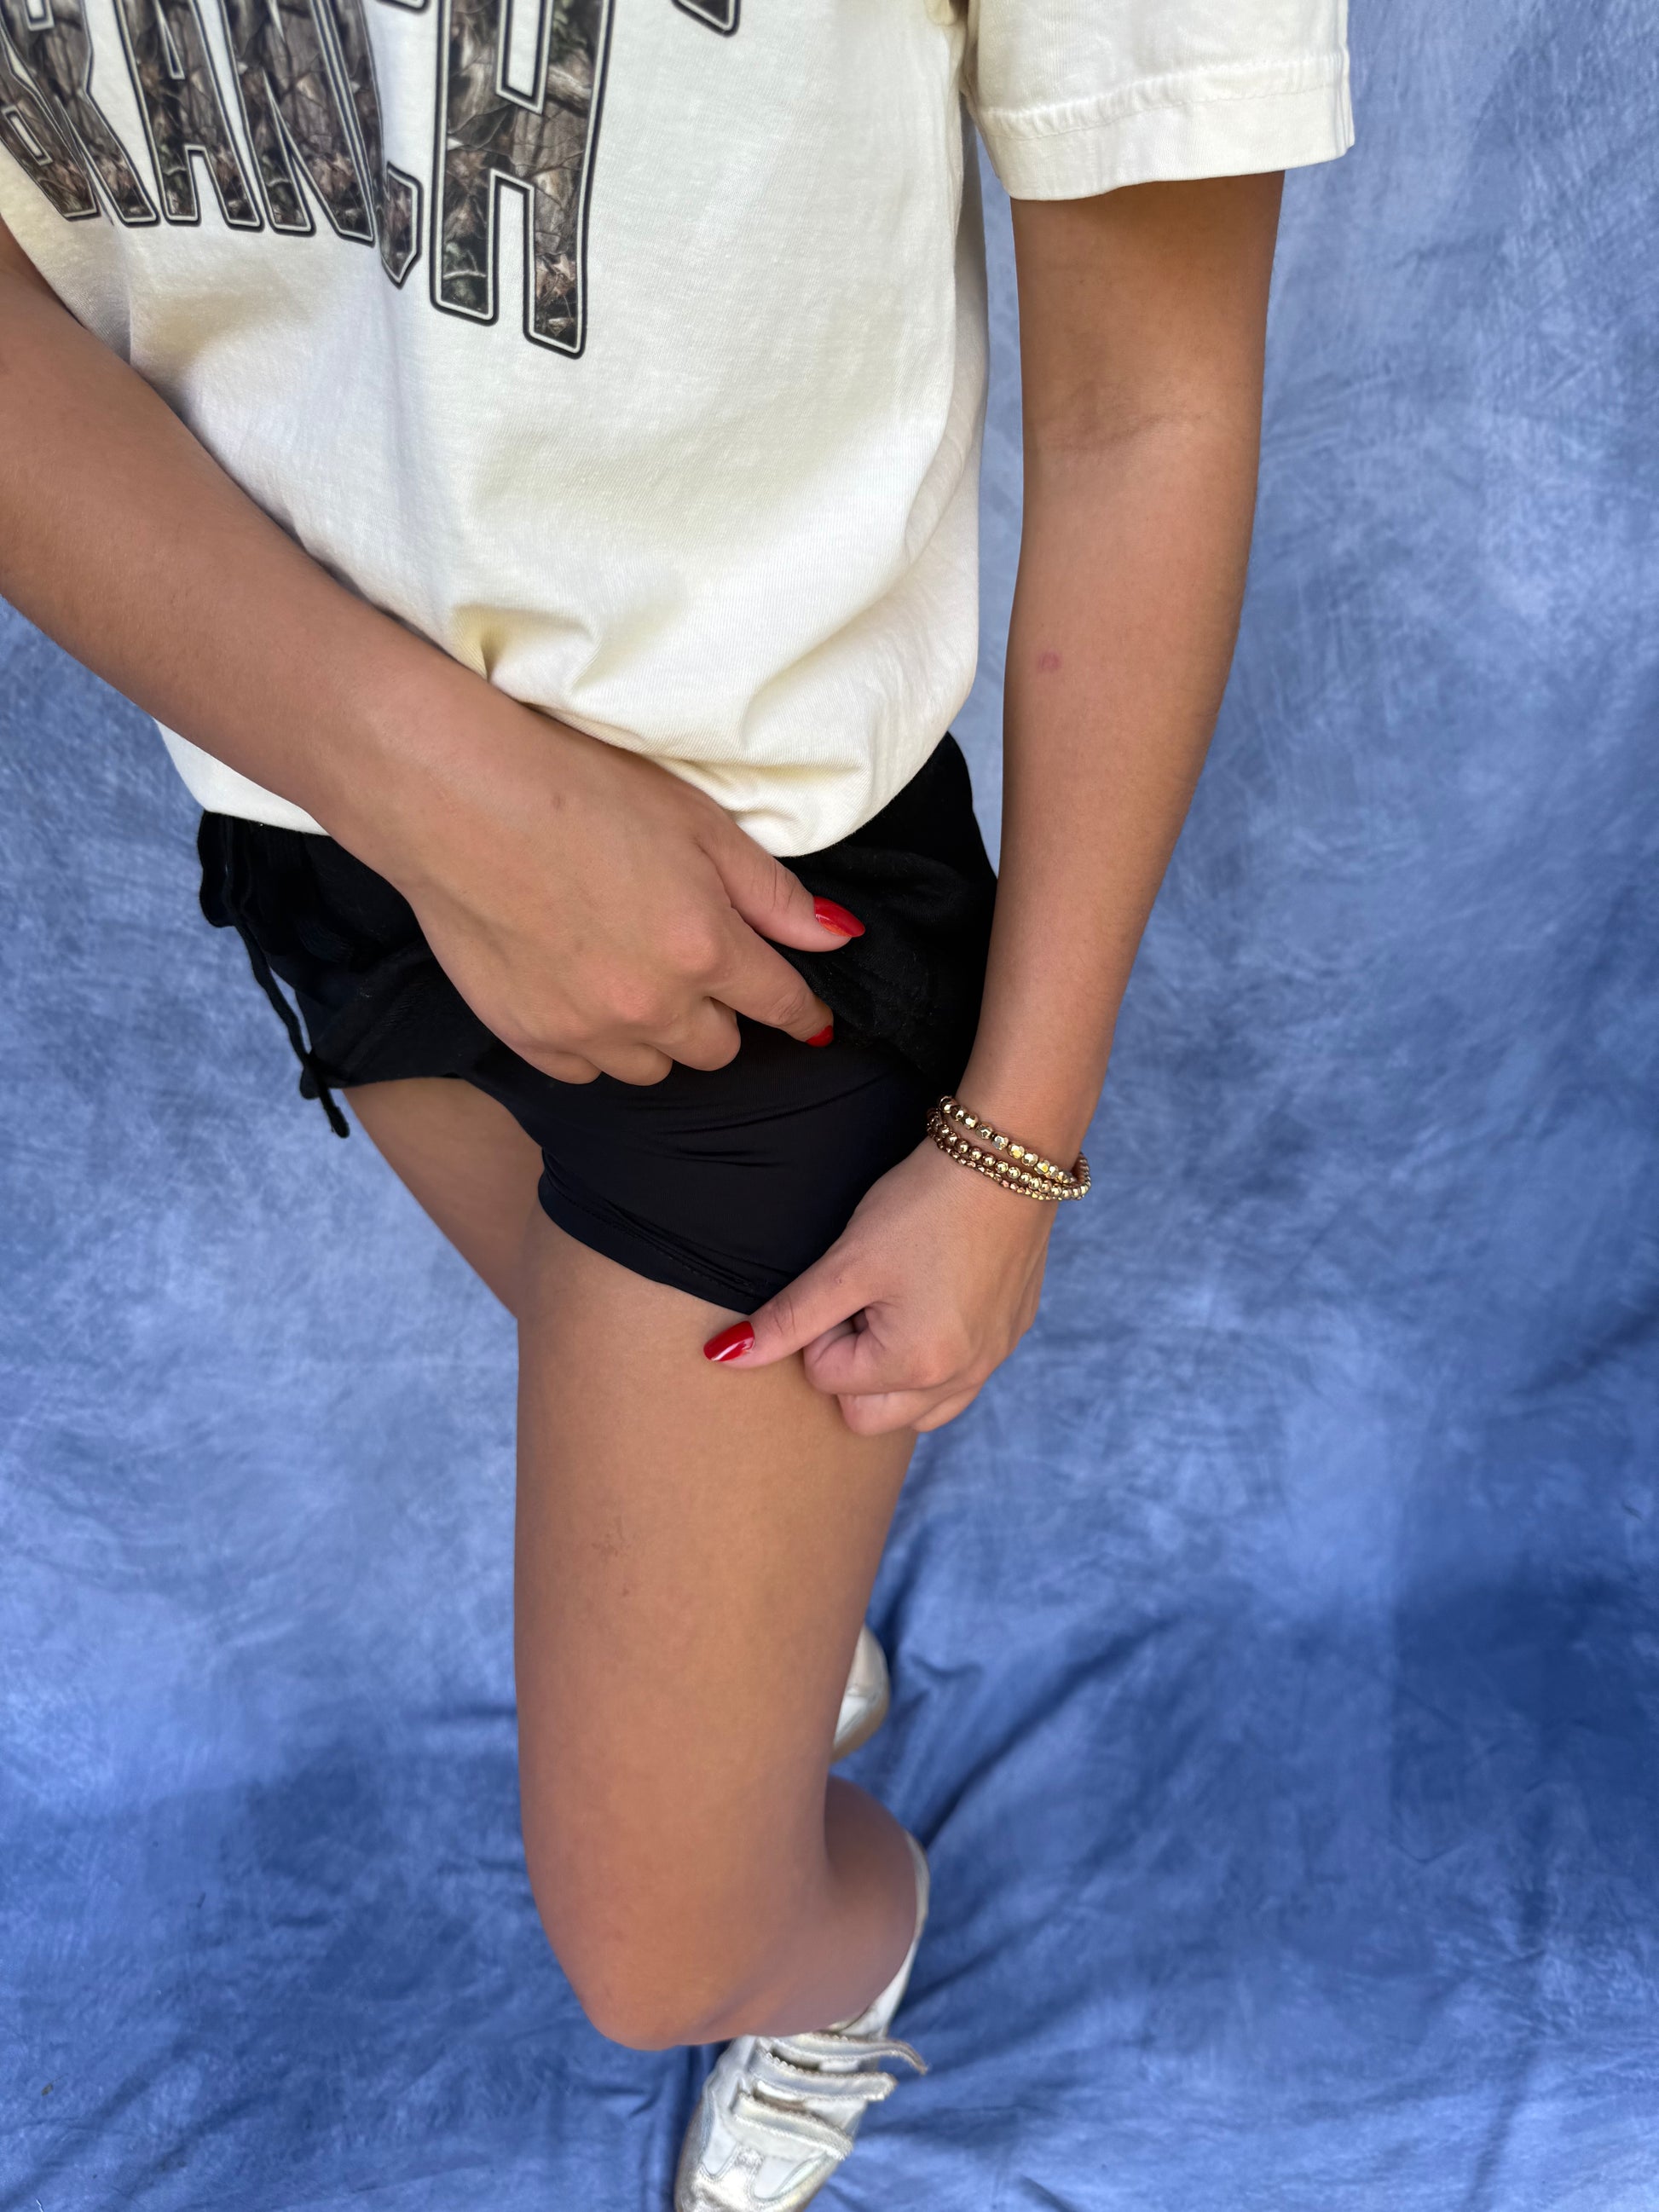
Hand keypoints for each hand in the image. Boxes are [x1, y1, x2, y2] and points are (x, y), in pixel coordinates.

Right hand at [366, 703, 859, 1084]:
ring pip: (653, 1067)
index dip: (804, 1011)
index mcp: (705, 948)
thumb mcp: (696, 821)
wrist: (452, 796)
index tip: (812, 1018)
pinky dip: (594, 1043)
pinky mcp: (528, 1039)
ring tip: (631, 975)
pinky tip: (577, 991)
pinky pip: (585, 1071)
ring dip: (658, 1033)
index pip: (782, 1006)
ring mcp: (586, 1030)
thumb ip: (772, 892)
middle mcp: (652, 1005)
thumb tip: (837, 939)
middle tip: (694, 963)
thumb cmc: (577, 787)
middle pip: (718, 1048)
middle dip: (720, 1012)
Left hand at [706, 1142, 1055, 1433]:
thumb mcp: (846, 1262)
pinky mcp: (1010, 1337)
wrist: (1007, 1159)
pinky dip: (935, 1357)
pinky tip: (936, 1296)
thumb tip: (724, 1356)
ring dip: (892, 1374)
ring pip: (918, 1411)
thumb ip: (787, 1319)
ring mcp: (992, 1362)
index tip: (846, 1282)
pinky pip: (960, 1379)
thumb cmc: (923, 1206)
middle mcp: (960, 1379)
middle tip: (866, 1300)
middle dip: (853, 1367)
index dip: (822, 1329)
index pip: (826, 1380)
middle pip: (868, 1417)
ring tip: (898, 1303)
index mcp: (916, 1367)